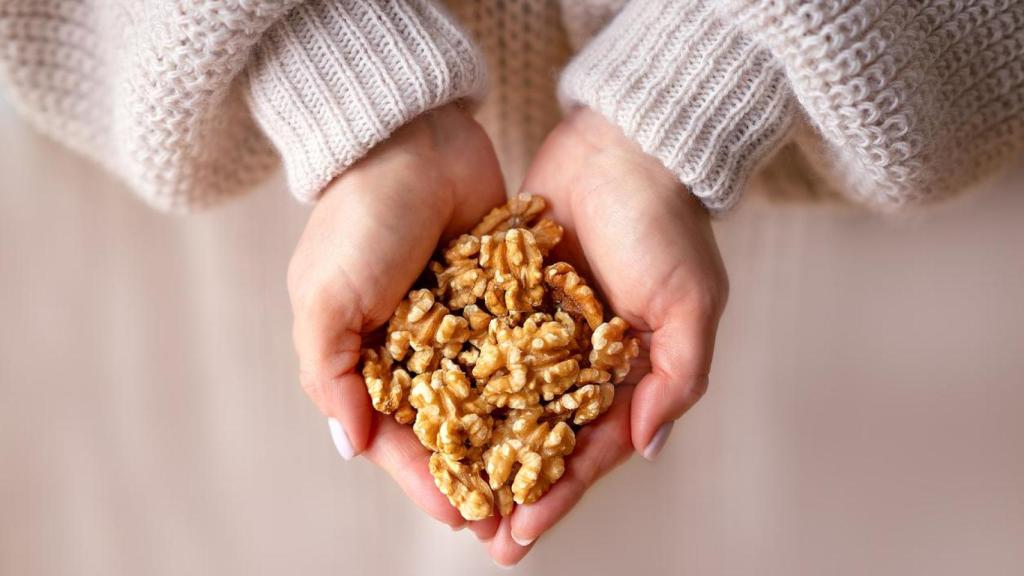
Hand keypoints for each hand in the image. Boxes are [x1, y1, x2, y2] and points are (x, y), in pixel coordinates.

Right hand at [287, 103, 505, 539]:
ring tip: (545, 484)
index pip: (395, 436)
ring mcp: (462, 324)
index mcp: (366, 356)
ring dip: (512, 442)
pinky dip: (537, 385)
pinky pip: (520, 350)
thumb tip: (351, 446)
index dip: (425, 479)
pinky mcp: (501, 296)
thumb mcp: (325, 299)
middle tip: (510, 521)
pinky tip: (565, 419)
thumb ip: (332, 374)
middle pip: (449, 429)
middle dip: (476, 474)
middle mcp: (416, 348)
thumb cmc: (359, 220)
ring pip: (490, 399)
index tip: (461, 516)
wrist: (413, 140)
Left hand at [486, 108, 728, 565]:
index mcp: (627, 372)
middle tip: (479, 535)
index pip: (591, 448)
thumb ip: (675, 377)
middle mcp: (581, 360)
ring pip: (507, 404)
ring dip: (481, 450)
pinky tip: (432, 417)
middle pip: (543, 439)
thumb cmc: (666, 223)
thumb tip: (646, 447)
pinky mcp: (506, 295)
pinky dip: (460, 383)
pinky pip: (481, 348)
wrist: (624, 145)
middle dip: (513, 489)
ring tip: (449, 493)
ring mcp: (541, 330)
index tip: (521, 534)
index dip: (558, 494)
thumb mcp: (691, 302)